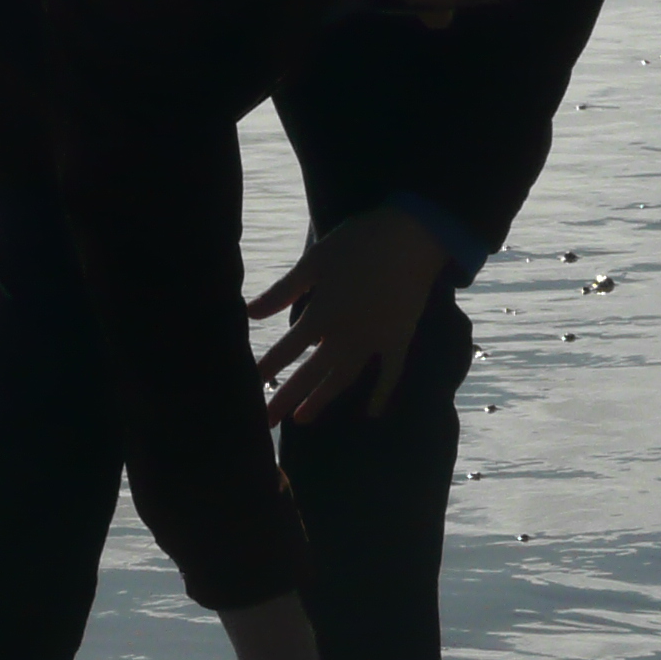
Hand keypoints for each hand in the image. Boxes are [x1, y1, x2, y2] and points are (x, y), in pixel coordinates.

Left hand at [248, 209, 446, 425]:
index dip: (268, 368)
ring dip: (321, 399)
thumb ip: (283, 291)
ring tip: (302, 419)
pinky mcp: (398, 339)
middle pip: (310, 373)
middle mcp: (345, 336)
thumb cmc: (357, 244)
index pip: (287, 350)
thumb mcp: (314, 262)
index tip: (250, 386)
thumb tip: (250, 313)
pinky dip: (381, 394)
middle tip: (266, 422)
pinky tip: (372, 413)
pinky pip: (390, 374)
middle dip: (287, 397)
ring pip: (342, 378)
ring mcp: (374, 342)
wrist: (411, 236)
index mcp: (322, 314)